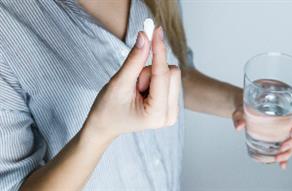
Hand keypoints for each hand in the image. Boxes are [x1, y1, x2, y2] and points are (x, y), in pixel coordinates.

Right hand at [84, 27, 180, 141]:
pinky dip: (155, 79)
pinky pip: (169, 79)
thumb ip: (134, 60)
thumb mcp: (119, 83)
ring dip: (151, 75)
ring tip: (136, 90)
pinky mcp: (171, 105)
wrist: (105, 125)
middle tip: (134, 84)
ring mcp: (173, 112)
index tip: (156, 30)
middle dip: (150, 71)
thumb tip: (145, 36)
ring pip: (171, 74)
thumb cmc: (108, 109)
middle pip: (172, 73)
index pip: (162, 74)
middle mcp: (170, 116)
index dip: (158, 50)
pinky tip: (143, 91)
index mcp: (157, 115)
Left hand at [232, 106, 291, 169]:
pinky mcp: (279, 139)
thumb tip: (239, 126)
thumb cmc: (246, 107)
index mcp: (284, 108)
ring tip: (279, 159)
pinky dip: (285, 158)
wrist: (244, 112)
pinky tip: (282, 164)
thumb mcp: (241, 109)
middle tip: (282, 148)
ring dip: (288, 152)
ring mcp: (284, 131)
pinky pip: (285, 149)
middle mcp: (287, 120)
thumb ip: (239, 116)